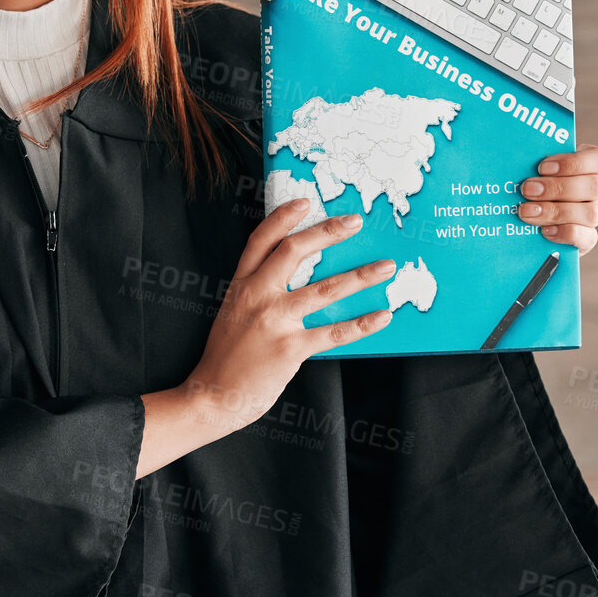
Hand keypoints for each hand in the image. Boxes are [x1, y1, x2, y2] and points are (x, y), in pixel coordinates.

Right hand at [181, 199, 395, 433]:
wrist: (212, 395)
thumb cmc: (226, 356)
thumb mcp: (233, 311)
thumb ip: (258, 291)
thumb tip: (296, 277)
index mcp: (241, 285)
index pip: (261, 240)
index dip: (284, 217)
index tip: (307, 201)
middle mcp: (257, 296)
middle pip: (293, 252)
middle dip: (328, 233)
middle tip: (355, 222)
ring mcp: (274, 321)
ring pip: (324, 289)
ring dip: (360, 276)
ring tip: (385, 267)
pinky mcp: (290, 348)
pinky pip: (334, 332)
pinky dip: (362, 324)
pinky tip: (382, 316)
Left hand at [515, 143, 597, 254]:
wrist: (524, 222)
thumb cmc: (528, 185)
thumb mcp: (530, 170)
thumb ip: (530, 163)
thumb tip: (515, 160)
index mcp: (586, 166)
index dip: (573, 162)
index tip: (542, 167)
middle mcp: (593, 190)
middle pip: (595, 186)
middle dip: (557, 188)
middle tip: (527, 190)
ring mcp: (592, 215)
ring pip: (591, 213)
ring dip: (555, 211)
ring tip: (526, 211)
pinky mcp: (586, 238)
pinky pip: (587, 237)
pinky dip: (564, 233)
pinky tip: (543, 231)